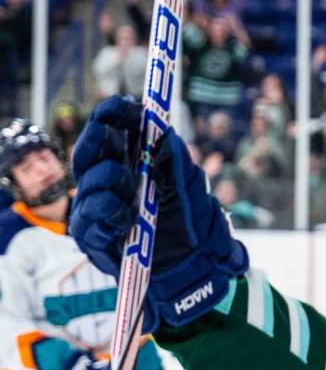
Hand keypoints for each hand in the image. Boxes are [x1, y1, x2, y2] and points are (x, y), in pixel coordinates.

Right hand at [68, 97, 249, 330]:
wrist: (196, 266)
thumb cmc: (191, 223)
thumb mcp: (190, 185)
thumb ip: (176, 160)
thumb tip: (164, 132)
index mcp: (130, 164)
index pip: (112, 133)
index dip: (112, 116)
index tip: (122, 103)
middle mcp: (109, 184)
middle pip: (88, 155)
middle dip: (97, 138)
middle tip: (107, 130)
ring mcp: (99, 211)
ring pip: (86, 186)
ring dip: (106, 178)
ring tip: (128, 183)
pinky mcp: (96, 239)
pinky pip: (88, 221)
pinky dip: (106, 212)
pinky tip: (124, 214)